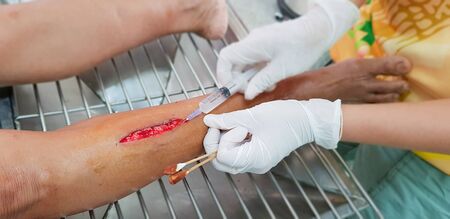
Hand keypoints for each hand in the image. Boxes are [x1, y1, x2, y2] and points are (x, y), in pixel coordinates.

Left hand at [203, 99, 341, 173]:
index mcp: (255, 159)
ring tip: (237, 125)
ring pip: (228, 158)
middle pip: (221, 161)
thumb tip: (208, 120)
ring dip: (225, 140)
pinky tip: (242, 128)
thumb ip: (228, 120)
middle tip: (225, 124)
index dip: (218, 139)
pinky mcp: (258, 156)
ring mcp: (256, 163)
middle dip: (217, 141)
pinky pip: (237, 153)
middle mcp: (254, 166)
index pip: (222, 156)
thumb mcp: (253, 116)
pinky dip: (233, 141)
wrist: (308, 120)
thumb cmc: (286, 118)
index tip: (224, 124)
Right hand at [217, 0, 358, 99]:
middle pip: (233, 63)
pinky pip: (254, 60)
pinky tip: (271, 79)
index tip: (230, 89)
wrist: (318, 30)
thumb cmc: (303, 46)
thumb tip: (248, 94)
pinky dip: (258, 72)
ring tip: (267, 86)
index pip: (225, 58)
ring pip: (244, 63)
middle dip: (240, 81)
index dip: (223, 75)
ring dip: (251, 78)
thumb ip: (261, 82)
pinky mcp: (265, 45)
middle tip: (252, 92)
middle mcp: (251, 42)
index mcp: (252, 45)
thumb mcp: (282, 70)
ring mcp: (258, 42)